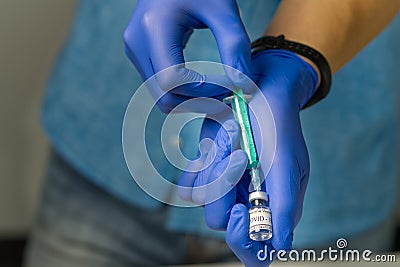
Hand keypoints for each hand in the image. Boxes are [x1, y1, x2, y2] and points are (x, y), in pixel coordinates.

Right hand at [123, 0, 250, 112]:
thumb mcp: (222, 8)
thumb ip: (234, 44)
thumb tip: (243, 85)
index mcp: (154, 27)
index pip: (173, 80)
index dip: (203, 92)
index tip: (231, 87)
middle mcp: (137, 42)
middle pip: (164, 95)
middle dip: (198, 103)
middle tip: (227, 99)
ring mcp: (135, 50)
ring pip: (161, 95)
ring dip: (191, 100)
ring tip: (218, 92)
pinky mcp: (139, 54)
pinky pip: (160, 86)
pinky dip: (183, 92)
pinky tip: (204, 85)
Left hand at [179, 50, 317, 265]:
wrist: (258, 91)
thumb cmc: (277, 126)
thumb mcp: (287, 164)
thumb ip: (284, 205)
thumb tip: (280, 247)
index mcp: (272, 207)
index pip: (256, 252)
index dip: (243, 240)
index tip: (237, 210)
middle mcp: (246, 202)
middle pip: (220, 222)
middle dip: (225, 186)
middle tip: (241, 154)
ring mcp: (224, 188)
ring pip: (203, 199)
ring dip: (214, 165)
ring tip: (232, 135)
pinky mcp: (206, 173)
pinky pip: (188, 186)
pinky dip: (197, 166)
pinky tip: (213, 144)